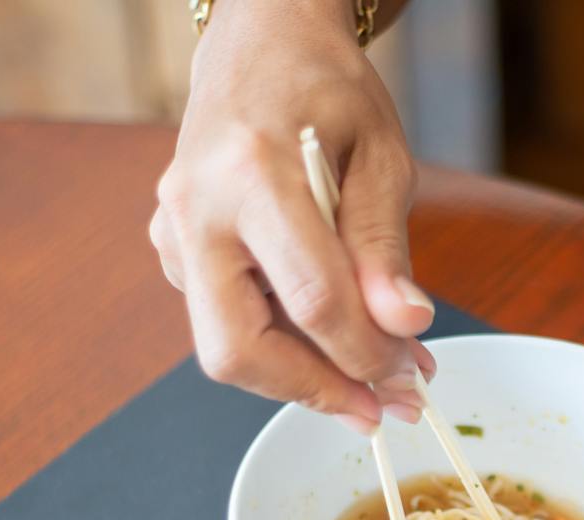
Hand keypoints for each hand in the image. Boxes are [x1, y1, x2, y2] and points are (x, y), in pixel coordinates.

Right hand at [150, 0, 434, 434]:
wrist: (258, 45)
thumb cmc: (324, 90)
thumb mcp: (381, 156)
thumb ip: (385, 245)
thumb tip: (404, 324)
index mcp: (252, 175)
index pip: (312, 301)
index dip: (366, 355)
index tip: (411, 378)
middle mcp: (196, 211)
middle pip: (239, 350)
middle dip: (314, 393)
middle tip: (380, 409)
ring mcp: (173, 234)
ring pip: (227, 348)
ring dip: (302, 375)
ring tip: (371, 373)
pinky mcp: (172, 251)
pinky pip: (226, 321)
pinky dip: (281, 341)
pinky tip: (328, 331)